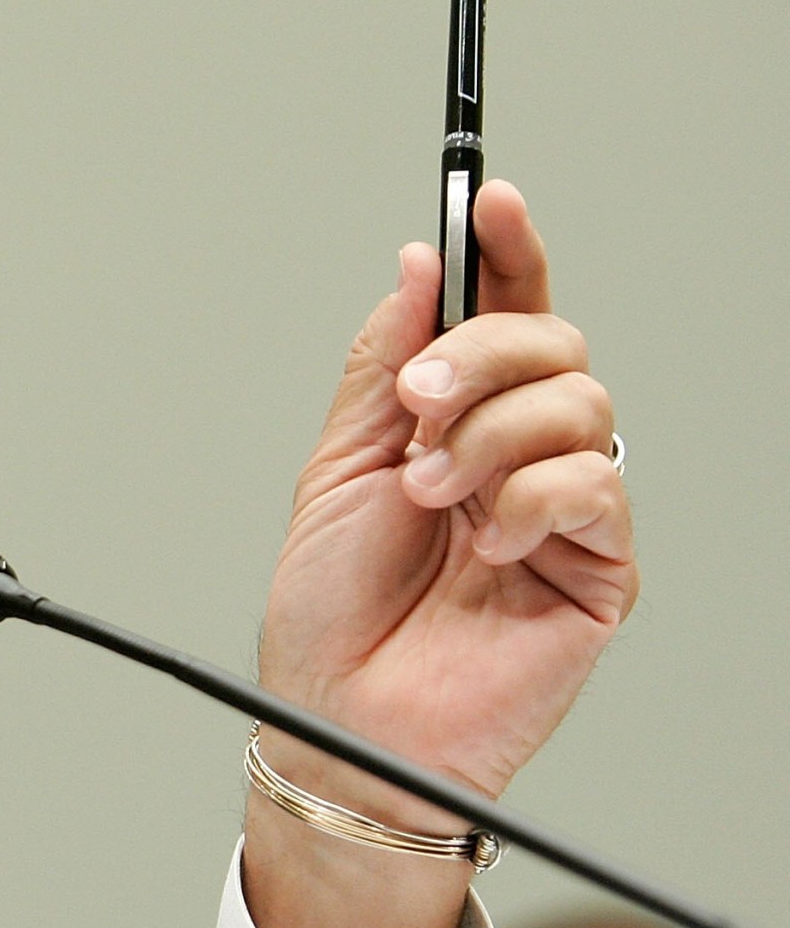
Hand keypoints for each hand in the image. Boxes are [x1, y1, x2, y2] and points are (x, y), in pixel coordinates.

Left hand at [245, 181, 635, 927]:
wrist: (337, 729)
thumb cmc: (328, 621)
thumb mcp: (335, 467)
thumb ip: (386, 366)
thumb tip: (421, 263)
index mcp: (454, 423)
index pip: (505, 314)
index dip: (508, 248)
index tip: (491, 197)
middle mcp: (518, 456)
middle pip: (553, 340)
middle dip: (477, 357)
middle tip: (413, 413)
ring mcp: (561, 510)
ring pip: (580, 401)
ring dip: (488, 437)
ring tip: (430, 496)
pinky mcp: (598, 569)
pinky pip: (594, 484)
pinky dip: (528, 498)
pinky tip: (484, 544)